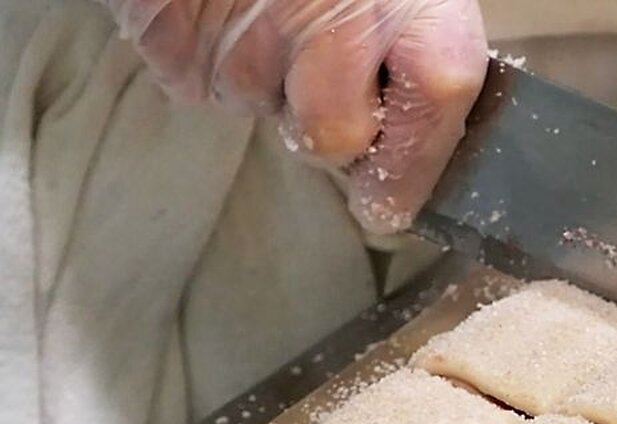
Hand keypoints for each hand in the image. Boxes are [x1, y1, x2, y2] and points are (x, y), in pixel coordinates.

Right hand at [103, 0, 487, 232]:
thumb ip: (420, 40)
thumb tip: (424, 123)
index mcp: (409, 3)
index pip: (436, 106)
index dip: (414, 168)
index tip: (394, 201)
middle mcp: (330, 29)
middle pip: (332, 139)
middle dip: (331, 125)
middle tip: (323, 71)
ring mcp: (242, 41)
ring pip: (258, 106)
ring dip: (268, 77)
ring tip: (265, 7)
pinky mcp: (170, 43)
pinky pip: (197, 82)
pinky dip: (209, 54)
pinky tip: (220, 6)